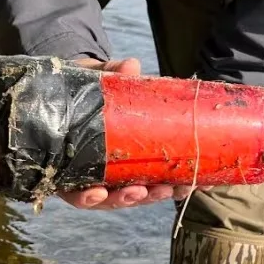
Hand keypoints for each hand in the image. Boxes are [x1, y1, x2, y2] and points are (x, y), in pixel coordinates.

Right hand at [58, 57, 195, 210]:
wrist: (94, 87)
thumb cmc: (85, 88)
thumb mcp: (90, 79)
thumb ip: (108, 73)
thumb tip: (131, 65)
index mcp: (72, 163)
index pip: (75, 191)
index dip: (86, 197)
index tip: (98, 192)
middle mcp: (92, 176)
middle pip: (109, 199)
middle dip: (128, 198)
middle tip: (143, 192)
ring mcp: (116, 176)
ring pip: (133, 195)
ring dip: (153, 195)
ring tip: (173, 189)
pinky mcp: (136, 169)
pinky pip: (152, 183)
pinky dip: (171, 185)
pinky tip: (191, 184)